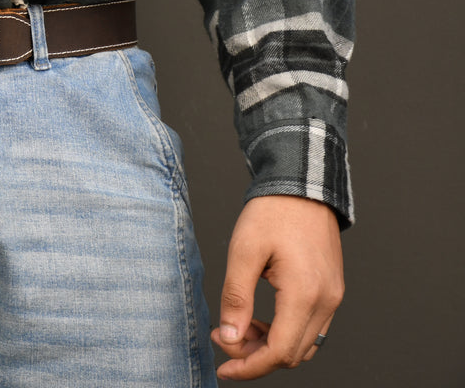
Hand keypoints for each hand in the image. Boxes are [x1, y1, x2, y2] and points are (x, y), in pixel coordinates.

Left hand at [212, 195, 343, 380]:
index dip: (249, 366)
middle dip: (255, 356)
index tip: (222, 367)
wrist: (301, 186)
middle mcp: (326, 301)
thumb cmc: (272, 213)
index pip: (280, 352)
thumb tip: (229, 338)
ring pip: (303, 345)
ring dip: (270, 347)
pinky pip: (311, 328)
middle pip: (292, 354)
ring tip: (238, 328)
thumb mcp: (243, 252)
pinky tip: (260, 320)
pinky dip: (285, 333)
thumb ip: (236, 299)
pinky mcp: (331, 291)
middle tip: (222, 339)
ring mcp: (333, 297)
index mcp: (305, 293)